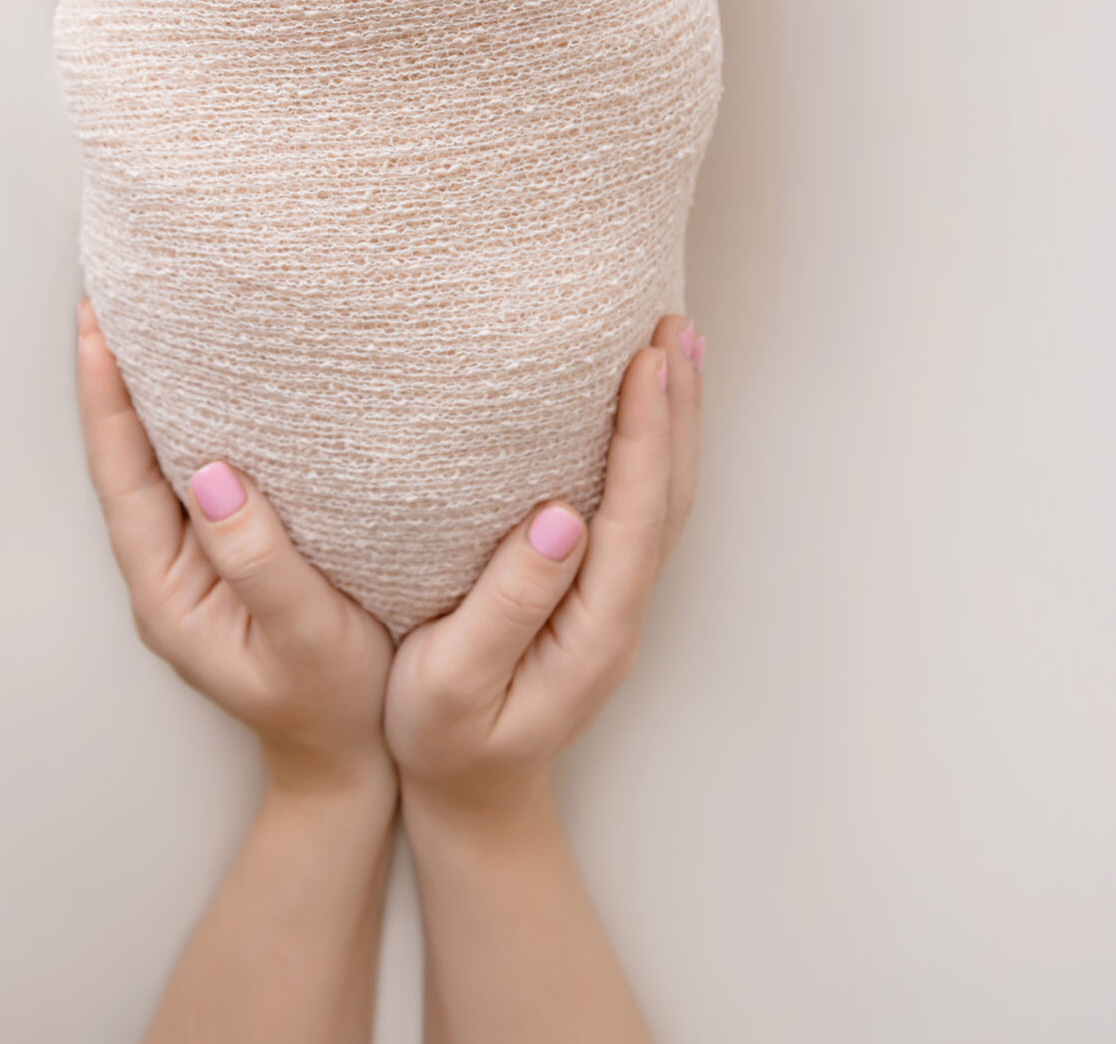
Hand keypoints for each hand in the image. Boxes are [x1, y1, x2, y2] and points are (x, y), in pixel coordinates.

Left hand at [74, 299, 395, 796]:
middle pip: (128, 454)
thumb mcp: (303, 636)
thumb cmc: (333, 706)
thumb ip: (257, 560)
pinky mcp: (231, 552)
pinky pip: (200, 470)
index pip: (120, 473)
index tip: (98, 321)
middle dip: (120, 374)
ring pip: (161, 458)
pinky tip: (220, 378)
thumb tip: (212, 473)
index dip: (107, 396)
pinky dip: (198, 416)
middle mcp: (169, 567)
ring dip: (156, 389)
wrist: (351, 766)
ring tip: (158, 314)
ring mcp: (197, 560)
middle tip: (117, 291)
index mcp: (166, 587)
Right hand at [384, 312, 702, 815]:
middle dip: (677, 406)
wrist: (468, 795)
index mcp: (593, 628)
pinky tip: (641, 409)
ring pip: (663, 498)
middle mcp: (620, 611)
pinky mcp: (597, 592)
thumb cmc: (443, 738)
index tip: (647, 360)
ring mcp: (614, 602)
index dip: (645, 433)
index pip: (636, 513)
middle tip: (675, 324)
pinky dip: (652, 446)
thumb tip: (562, 516)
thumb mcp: (453, 682)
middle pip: (667, 495)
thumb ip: (509, 603)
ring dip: (675, 420)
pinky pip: (639, 506)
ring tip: (676, 344)